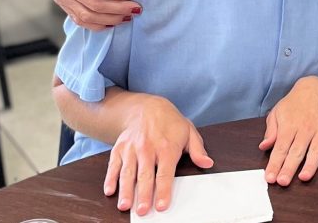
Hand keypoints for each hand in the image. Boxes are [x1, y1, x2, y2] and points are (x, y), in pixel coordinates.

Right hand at [105, 96, 213, 215]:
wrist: (146, 108)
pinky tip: (109, 190)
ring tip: (125, 205)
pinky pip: (113, 165)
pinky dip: (110, 178)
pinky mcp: (119, 149)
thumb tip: (207, 163)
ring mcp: (131, 149)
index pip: (165, 173)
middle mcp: (147, 148)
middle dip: (143, 194)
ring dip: (125, 190)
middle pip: (145, 175)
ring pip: (128, 172)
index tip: (162, 206)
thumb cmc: (170, 123)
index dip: (164, 190)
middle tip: (142, 211)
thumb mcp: (189, 132)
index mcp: (166, 147)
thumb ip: (197, 150)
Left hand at [260, 76, 317, 185]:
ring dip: (310, 164)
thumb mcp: (278, 112)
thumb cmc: (294, 103)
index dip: (275, 164)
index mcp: (289, 125)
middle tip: (283, 182)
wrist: (317, 87)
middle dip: (289, 168)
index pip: (280, 148)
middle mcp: (306, 128)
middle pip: (296, 151)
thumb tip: (264, 147)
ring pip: (316, 150)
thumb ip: (271, 130)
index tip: (270, 178)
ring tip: (304, 177)